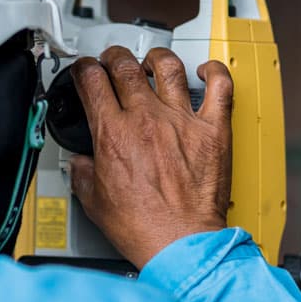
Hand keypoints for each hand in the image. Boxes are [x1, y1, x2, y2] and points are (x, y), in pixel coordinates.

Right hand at [69, 46, 232, 269]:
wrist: (180, 244)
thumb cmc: (143, 227)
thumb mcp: (94, 201)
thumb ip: (83, 174)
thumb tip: (81, 165)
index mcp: (113, 134)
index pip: (91, 81)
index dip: (84, 69)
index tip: (85, 71)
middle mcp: (146, 120)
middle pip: (125, 66)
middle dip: (114, 57)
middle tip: (113, 61)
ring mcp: (181, 122)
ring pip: (167, 67)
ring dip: (155, 58)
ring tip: (152, 62)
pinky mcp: (213, 131)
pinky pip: (220, 87)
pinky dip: (213, 72)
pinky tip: (206, 71)